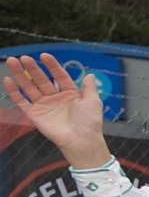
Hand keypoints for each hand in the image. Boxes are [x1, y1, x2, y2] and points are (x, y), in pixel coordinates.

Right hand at [3, 54, 111, 168]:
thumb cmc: (89, 122)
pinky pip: (21, 101)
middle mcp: (55, 98)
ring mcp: (44, 105)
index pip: (59, 76)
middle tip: (24, 57)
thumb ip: (89, 87)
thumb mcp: (93, 101)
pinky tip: (8, 80)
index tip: (44, 55)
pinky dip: (14, 91)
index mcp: (70, 94)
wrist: (81, 141)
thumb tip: (91, 74)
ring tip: (12, 61)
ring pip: (29, 87)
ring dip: (20, 75)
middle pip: (41, 79)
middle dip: (32, 68)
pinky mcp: (34, 114)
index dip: (52, 66)